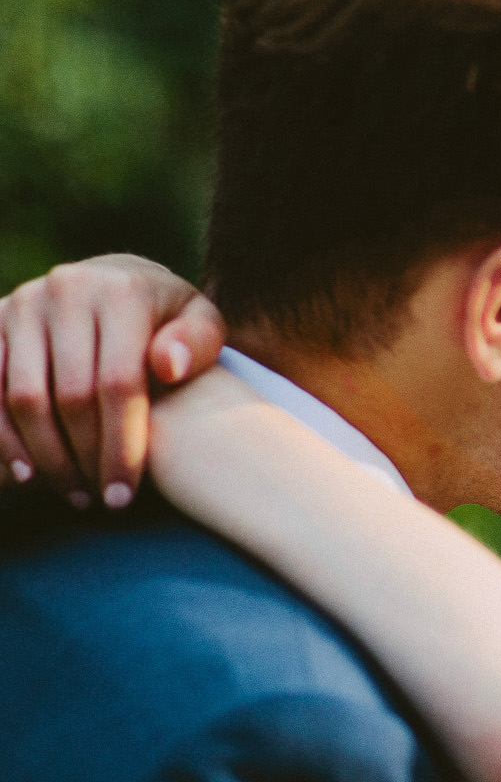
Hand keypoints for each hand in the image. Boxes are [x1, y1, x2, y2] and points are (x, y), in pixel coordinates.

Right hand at [0, 256, 224, 507]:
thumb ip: (197, 343)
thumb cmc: (167, 320)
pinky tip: (26, 473)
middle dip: (86, 459)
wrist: (116, 281)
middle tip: (101, 500)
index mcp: (122, 292)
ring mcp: (25, 304)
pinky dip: (4, 436)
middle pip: (70, 396)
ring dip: (46, 456)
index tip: (125, 494)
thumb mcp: (201, 323)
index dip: (120, 446)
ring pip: (25, 398)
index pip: (119, 383)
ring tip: (72, 492)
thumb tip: (169, 366)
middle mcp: (67, 290)